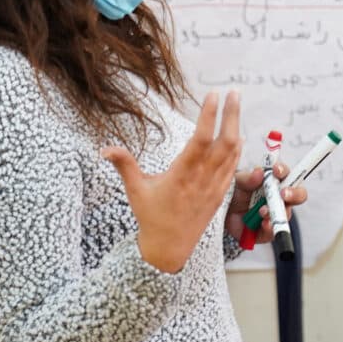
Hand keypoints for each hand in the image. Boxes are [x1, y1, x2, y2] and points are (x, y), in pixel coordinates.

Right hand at [103, 91, 242, 272]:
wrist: (169, 249)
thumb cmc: (151, 217)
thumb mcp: (136, 189)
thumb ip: (124, 165)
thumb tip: (104, 148)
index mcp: (182, 175)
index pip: (201, 139)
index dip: (209, 116)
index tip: (213, 95)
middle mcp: (202, 179)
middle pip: (225, 141)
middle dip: (231, 115)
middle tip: (234, 93)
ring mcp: (215, 186)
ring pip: (233, 152)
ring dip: (237, 127)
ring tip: (235, 105)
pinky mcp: (221, 193)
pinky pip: (234, 166)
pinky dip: (238, 148)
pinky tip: (237, 134)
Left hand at [225, 160, 307, 243]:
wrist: (220, 215)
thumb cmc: (232, 193)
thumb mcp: (236, 183)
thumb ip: (247, 178)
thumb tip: (259, 172)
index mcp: (272, 181)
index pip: (285, 173)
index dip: (283, 171)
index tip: (276, 171)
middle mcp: (278, 197)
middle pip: (297, 194)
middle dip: (293, 194)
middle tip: (283, 194)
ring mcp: (274, 214)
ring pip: (286, 214)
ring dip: (278, 212)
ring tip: (263, 211)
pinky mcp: (267, 231)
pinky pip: (274, 231)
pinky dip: (270, 228)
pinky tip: (264, 224)